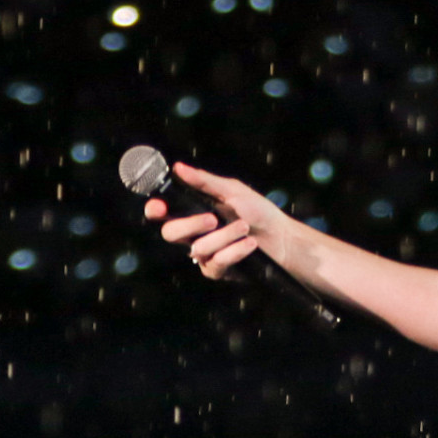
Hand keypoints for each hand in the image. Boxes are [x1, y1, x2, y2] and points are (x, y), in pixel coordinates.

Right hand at [142, 162, 290, 280]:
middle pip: (170, 233)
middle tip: (213, 219)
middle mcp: (192, 234)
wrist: (283, 236)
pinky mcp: (218, 270)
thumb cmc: (258, 211)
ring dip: (225, 236)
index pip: (161, 213)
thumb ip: (205, 182)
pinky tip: (250, 244)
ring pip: (197, 248)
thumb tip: (178, 167)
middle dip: (190, 225)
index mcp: (191, 212)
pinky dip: (235, 251)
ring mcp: (204, 253)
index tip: (158, 206)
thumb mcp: (233, 191)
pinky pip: (217, 263)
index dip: (155, 210)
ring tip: (245, 227)